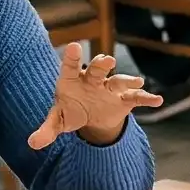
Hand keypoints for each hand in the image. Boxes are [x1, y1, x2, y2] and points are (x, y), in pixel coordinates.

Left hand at [32, 42, 158, 147]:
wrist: (92, 115)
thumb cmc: (72, 110)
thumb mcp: (58, 121)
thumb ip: (47, 130)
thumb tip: (32, 143)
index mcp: (73, 80)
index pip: (70, 67)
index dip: (72, 57)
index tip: (74, 46)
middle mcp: (93, 80)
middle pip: (98, 70)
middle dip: (102, 65)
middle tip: (107, 61)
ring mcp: (110, 88)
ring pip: (118, 81)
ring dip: (127, 80)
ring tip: (137, 80)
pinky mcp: (124, 99)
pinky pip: (136, 97)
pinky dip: (147, 98)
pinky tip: (157, 101)